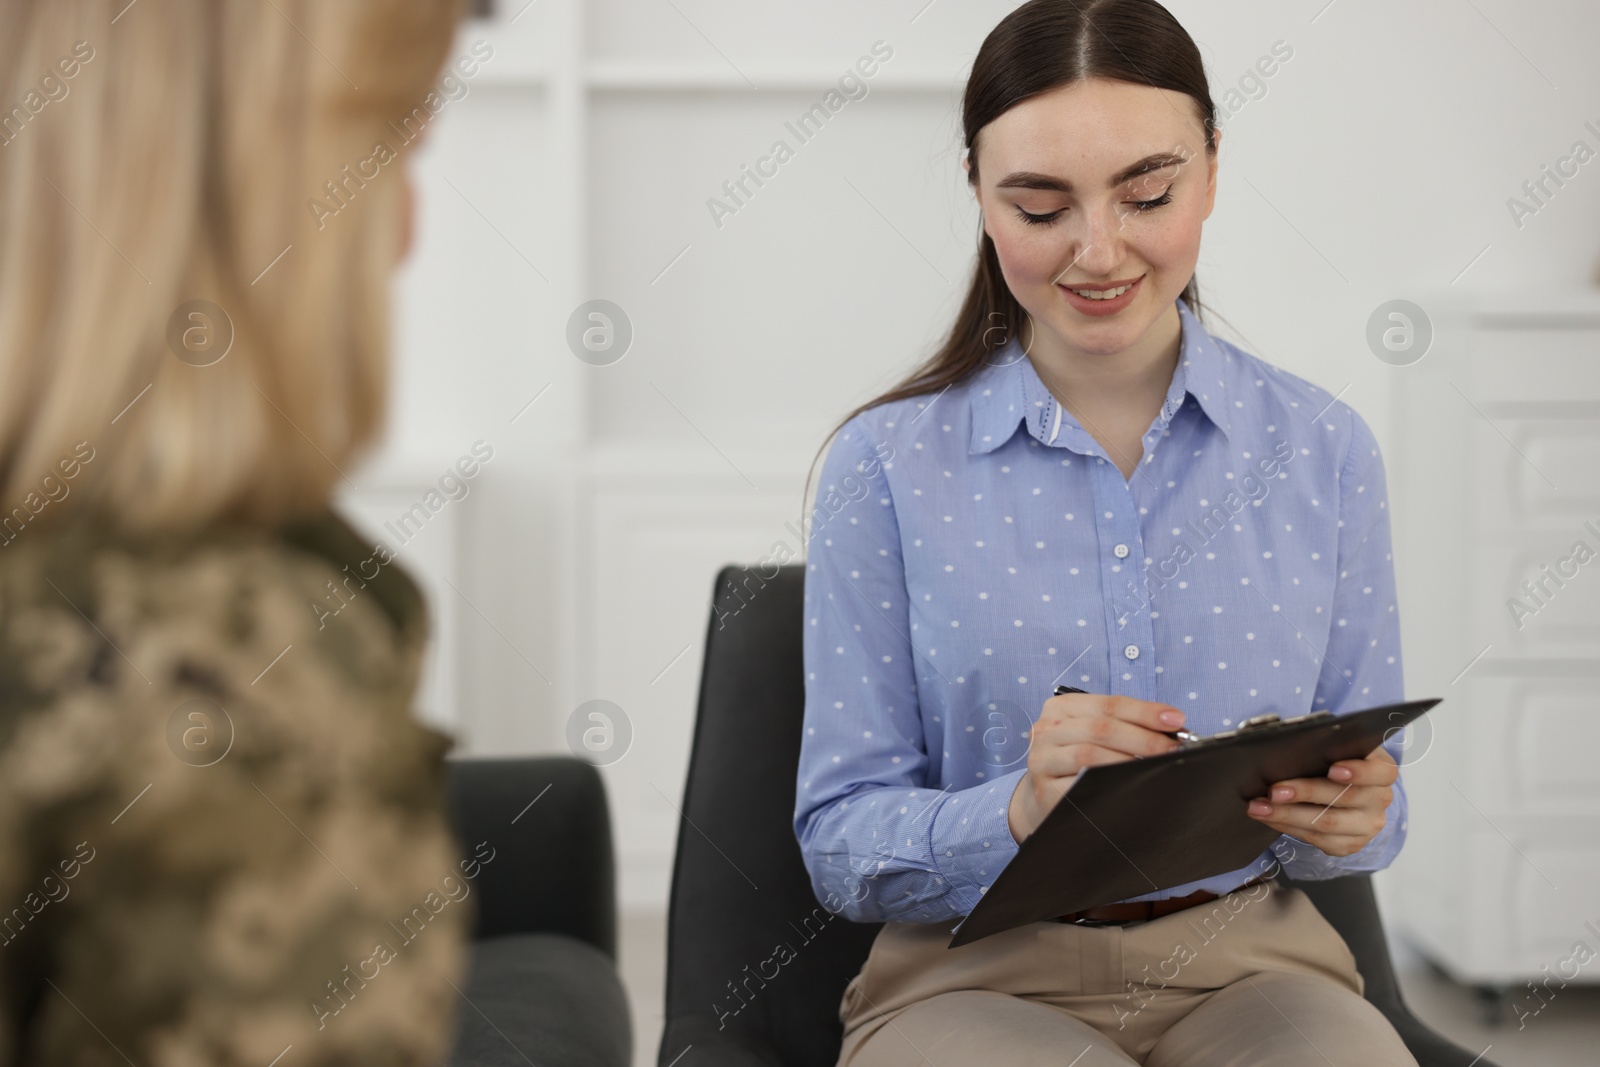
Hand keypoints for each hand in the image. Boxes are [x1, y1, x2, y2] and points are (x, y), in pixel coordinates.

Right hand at [1007, 693, 1184, 842]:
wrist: (1046, 794)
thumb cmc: (1078, 759)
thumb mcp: (1095, 733)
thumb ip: (1126, 725)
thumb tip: (1172, 727)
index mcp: (1062, 707)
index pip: (1109, 704)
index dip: (1145, 711)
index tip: (1176, 720)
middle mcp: (1047, 729)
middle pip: (1101, 728)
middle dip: (1144, 739)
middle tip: (1173, 749)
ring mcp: (1042, 760)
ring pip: (1090, 755)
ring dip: (1128, 761)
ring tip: (1155, 767)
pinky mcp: (1045, 790)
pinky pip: (1082, 786)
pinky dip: (1109, 785)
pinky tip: (1129, 787)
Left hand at [1246, 745, 1397, 856]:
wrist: (1345, 793)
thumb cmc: (1334, 762)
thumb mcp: (1337, 749)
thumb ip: (1323, 745)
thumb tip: (1286, 741)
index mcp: (1382, 771)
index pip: (1380, 771)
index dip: (1359, 771)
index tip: (1332, 769)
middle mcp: (1380, 800)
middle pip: (1344, 797)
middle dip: (1305, 792)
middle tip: (1274, 790)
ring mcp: (1367, 825)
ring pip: (1326, 823)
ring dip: (1287, 815)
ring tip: (1259, 808)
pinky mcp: (1350, 844)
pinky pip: (1316, 839)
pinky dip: (1287, 827)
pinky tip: (1267, 818)